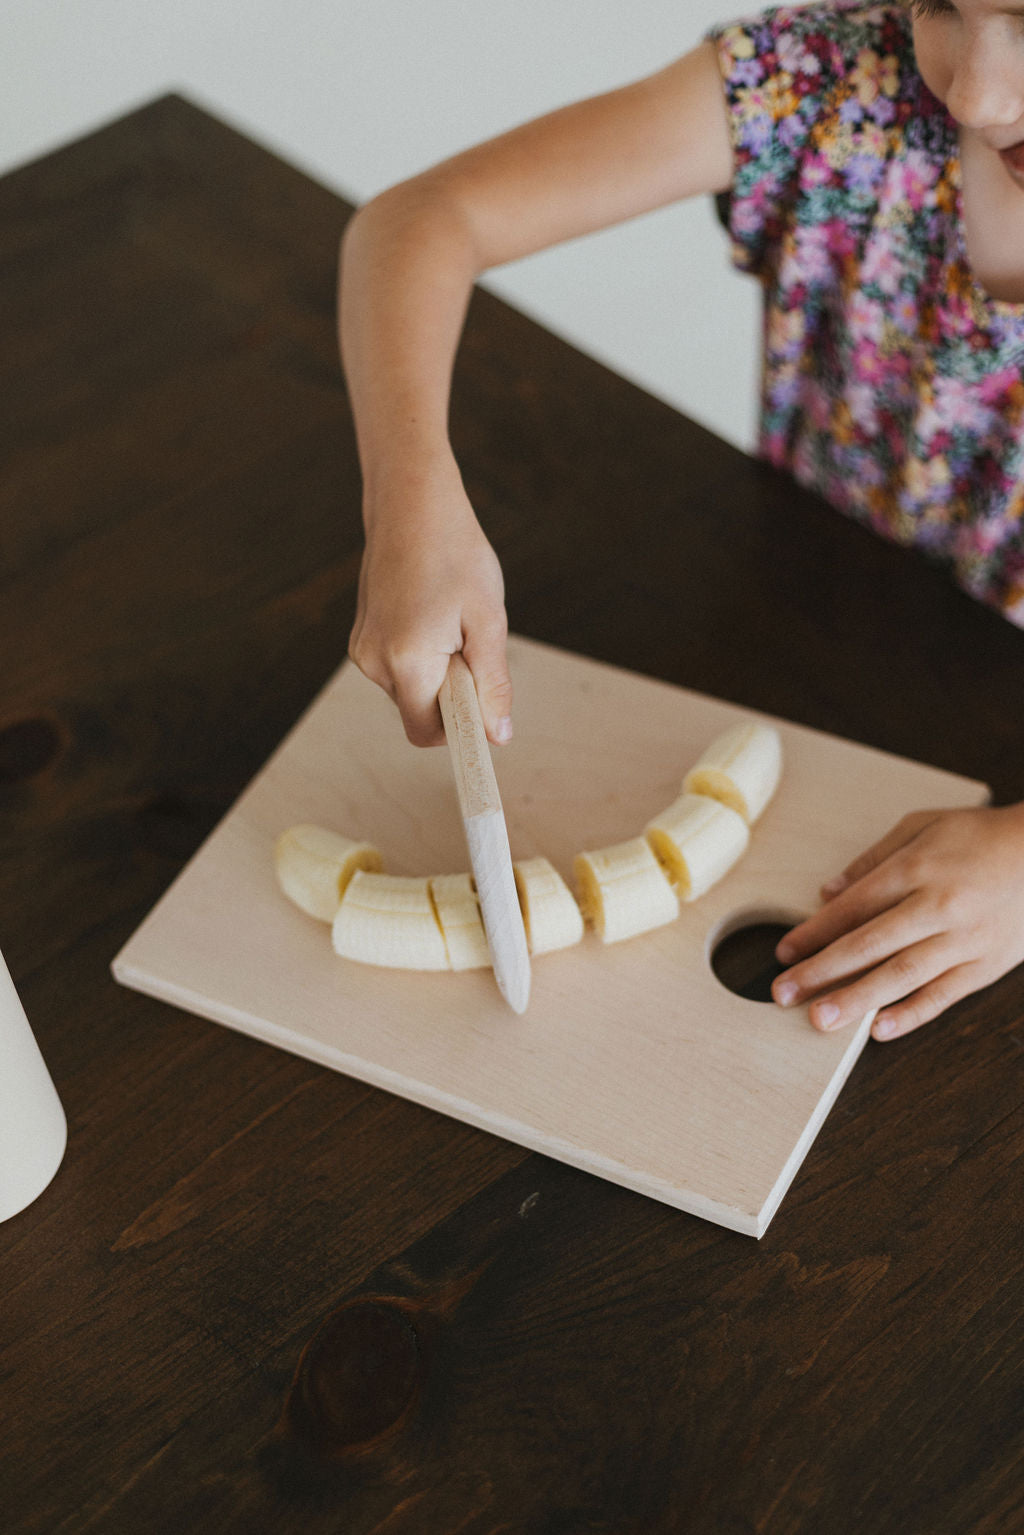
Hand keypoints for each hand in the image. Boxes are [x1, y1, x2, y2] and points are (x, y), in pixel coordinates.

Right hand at [348, 453, 511, 746]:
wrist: (411, 505)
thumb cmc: (455, 554)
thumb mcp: (488, 620)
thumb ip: (492, 684)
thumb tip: (497, 735)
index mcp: (406, 661)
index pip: (428, 734)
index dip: (460, 732)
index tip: (484, 713)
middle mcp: (374, 662)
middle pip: (419, 714)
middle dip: (451, 696)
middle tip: (470, 645)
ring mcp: (363, 649)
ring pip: (411, 691)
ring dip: (438, 673)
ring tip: (451, 622)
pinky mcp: (362, 637)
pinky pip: (400, 669)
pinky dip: (422, 658)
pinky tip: (433, 616)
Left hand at [771, 803, 1023, 1041]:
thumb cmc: (978, 836)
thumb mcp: (922, 825)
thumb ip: (872, 859)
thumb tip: (828, 893)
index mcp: (917, 868)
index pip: (853, 907)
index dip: (815, 932)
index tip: (784, 953)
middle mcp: (938, 906)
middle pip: (870, 944)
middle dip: (822, 972)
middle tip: (784, 994)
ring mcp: (964, 939)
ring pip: (902, 975)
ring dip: (857, 999)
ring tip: (820, 1019)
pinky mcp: (986, 965)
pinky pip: (944, 995)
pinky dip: (911, 1014)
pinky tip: (879, 1029)